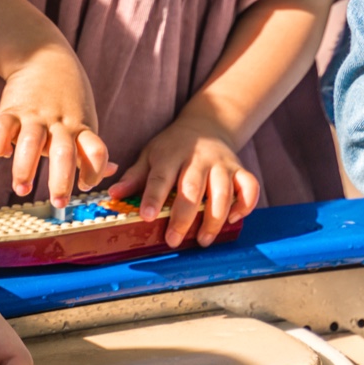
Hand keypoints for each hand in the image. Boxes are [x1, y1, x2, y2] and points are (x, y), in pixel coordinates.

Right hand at [0, 43, 109, 205]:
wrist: (43, 57)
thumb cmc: (67, 99)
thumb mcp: (86, 120)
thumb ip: (92, 149)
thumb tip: (112, 171)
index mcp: (81, 128)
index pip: (96, 150)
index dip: (94, 169)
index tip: (86, 186)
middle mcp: (60, 123)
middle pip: (64, 152)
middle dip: (61, 179)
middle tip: (59, 202)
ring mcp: (35, 115)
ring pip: (30, 142)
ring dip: (25, 168)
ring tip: (22, 189)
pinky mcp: (11, 108)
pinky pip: (2, 125)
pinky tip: (2, 152)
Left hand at [110, 112, 261, 248]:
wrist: (206, 124)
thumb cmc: (173, 146)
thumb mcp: (150, 154)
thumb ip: (135, 176)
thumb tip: (114, 195)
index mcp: (170, 155)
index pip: (160, 177)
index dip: (153, 197)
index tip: (147, 216)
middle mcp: (199, 158)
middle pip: (192, 189)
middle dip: (183, 217)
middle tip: (173, 240)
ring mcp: (222, 164)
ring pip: (223, 192)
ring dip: (214, 219)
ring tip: (203, 240)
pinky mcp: (240, 169)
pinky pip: (249, 187)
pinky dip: (245, 205)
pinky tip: (234, 219)